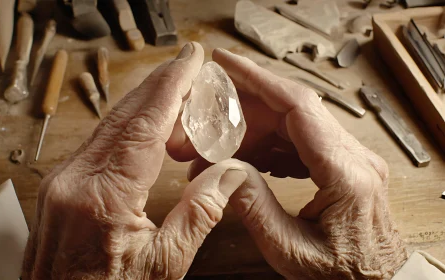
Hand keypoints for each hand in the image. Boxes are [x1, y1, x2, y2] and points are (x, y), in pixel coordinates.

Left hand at [22, 42, 260, 278]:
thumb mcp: (163, 267)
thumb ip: (199, 216)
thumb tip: (229, 174)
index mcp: (102, 197)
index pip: (144, 125)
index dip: (171, 87)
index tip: (191, 60)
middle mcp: (74, 179)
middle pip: (124, 114)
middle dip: (160, 85)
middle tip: (191, 66)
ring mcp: (62, 180)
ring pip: (111, 125)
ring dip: (148, 107)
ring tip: (184, 102)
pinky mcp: (61, 185)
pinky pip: (101, 143)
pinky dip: (132, 129)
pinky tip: (155, 132)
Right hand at [168, 49, 407, 278]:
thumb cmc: (341, 275)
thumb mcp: (291, 251)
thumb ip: (255, 207)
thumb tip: (224, 170)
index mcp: (346, 174)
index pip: (298, 106)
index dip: (258, 79)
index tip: (226, 64)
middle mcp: (354, 157)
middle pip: (290, 111)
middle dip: (243, 110)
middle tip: (207, 121)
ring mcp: (350, 158)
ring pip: (292, 124)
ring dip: (253, 131)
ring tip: (221, 150)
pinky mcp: (342, 164)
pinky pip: (299, 141)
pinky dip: (269, 145)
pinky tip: (247, 159)